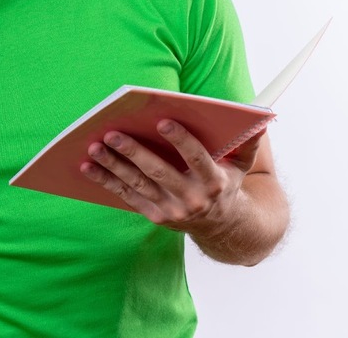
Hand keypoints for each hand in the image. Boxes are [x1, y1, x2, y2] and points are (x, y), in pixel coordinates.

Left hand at [79, 120, 265, 234]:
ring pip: (137, 184)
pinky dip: (106, 181)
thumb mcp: (242, 166)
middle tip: (112, 133)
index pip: (196, 158)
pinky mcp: (155, 216)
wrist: (224, 228)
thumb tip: (259, 118)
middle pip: (159, 172)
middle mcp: (192, 199)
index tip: (162, 120)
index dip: (181, 140)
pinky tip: (88, 166)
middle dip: (134, 151)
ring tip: (93, 146)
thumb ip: (248, 142)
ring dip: (113, 165)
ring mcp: (171, 210)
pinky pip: (126, 197)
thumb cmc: (227, 184)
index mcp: (214, 182)